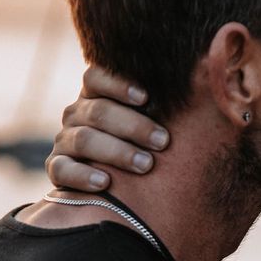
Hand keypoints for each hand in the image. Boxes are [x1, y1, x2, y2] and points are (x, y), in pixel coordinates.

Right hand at [45, 66, 168, 190]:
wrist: (112, 182)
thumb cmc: (143, 141)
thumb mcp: (149, 119)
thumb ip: (162, 104)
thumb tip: (203, 79)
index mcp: (96, 95)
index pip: (96, 77)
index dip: (118, 84)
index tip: (146, 97)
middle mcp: (77, 114)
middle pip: (99, 112)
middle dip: (134, 126)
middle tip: (163, 141)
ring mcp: (64, 140)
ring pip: (84, 140)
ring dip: (118, 152)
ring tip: (146, 165)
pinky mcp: (56, 168)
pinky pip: (62, 170)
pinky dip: (83, 176)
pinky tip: (105, 183)